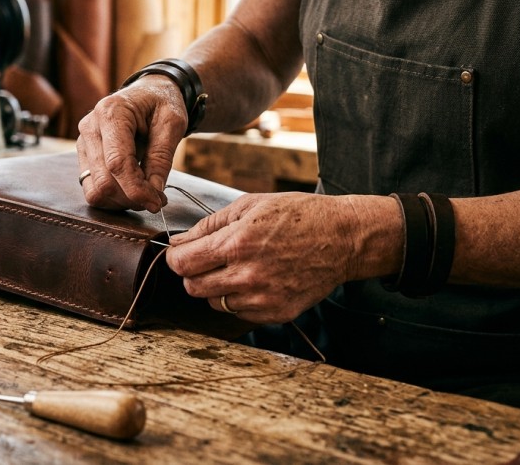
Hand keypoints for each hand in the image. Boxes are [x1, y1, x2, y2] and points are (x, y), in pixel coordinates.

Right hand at [76, 75, 187, 211]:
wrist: (149, 94)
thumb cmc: (162, 104)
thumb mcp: (172, 124)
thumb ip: (162, 157)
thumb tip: (154, 191)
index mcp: (111, 113)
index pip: (117, 163)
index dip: (136, 189)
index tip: (156, 202)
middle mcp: (90, 127)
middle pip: (103, 181)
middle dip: (131, 197)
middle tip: (156, 198)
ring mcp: (83, 143)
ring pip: (95, 190)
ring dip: (122, 201)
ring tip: (145, 192)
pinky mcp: (84, 156)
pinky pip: (92, 188)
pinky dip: (113, 197)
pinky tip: (132, 188)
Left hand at [166, 192, 397, 323]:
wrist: (343, 238)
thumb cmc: (298, 215)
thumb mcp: (249, 205)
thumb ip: (209, 225)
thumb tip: (179, 241)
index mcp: (237, 244)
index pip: (182, 264)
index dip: (176, 257)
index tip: (181, 252)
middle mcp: (247, 276)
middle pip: (193, 287)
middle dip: (193, 273)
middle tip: (207, 260)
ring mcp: (262, 299)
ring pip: (214, 303)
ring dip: (216, 288)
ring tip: (237, 267)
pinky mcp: (276, 313)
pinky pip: (239, 313)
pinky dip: (239, 299)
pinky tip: (255, 280)